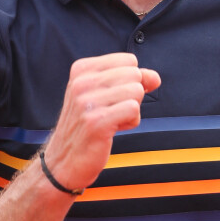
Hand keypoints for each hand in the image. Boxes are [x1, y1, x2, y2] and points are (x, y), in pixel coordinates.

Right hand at [42, 52, 160, 192]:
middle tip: (111, 111)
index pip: (129, 60)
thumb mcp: (104, 94)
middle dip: (132, 95)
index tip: (112, 97)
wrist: (64, 160)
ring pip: (136, 91)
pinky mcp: (97, 121)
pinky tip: (114, 129)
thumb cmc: (87, 125)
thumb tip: (155, 77)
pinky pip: (134, 109)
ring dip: (132, 110)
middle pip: (134, 75)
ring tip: (112, 120)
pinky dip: (131, 122)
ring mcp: (87, 102)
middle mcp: (81, 82)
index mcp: (81, 69)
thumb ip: (132, 80)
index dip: (130, 80)